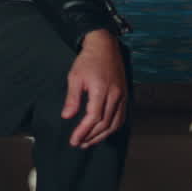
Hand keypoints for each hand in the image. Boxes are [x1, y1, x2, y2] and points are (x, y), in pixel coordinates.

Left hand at [62, 29, 127, 148]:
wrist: (105, 46)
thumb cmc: (87, 60)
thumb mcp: (75, 77)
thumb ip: (72, 98)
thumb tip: (67, 117)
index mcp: (101, 89)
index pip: (93, 117)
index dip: (83, 131)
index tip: (74, 140)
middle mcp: (115, 95)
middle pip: (105, 123)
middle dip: (91, 136)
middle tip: (79, 144)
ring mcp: (122, 96)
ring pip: (115, 123)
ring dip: (102, 135)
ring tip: (89, 142)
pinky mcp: (125, 96)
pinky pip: (121, 117)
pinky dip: (112, 128)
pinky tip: (103, 132)